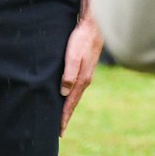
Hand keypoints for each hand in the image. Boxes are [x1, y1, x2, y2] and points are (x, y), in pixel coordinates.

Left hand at [59, 16, 103, 134]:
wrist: (94, 26)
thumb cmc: (82, 39)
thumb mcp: (73, 56)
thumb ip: (69, 74)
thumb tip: (64, 92)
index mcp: (83, 78)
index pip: (71, 102)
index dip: (65, 115)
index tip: (60, 129)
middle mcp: (86, 78)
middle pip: (75, 100)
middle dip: (67, 114)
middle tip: (60, 129)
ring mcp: (87, 73)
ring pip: (77, 94)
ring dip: (70, 105)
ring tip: (64, 115)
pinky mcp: (86, 67)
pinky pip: (78, 86)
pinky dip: (73, 94)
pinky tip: (69, 94)